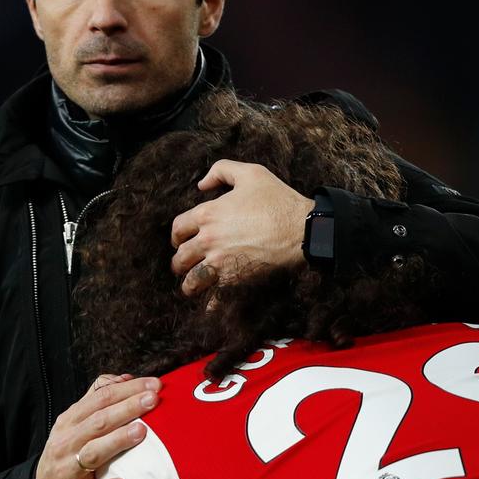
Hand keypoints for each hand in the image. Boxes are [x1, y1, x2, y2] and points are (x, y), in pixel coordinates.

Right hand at [35, 373, 160, 478]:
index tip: (153, 385)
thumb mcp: (74, 424)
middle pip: (99, 421)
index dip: (127, 390)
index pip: (100, 399)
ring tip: (141, 431)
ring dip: (117, 440)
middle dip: (127, 408)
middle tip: (153, 400)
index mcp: (69, 421)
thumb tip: (125, 378)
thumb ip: (96, 399)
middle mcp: (66, 442)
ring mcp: (67, 470)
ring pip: (93, 452)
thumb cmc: (67, 454)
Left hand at [170, 159, 314, 296]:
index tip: (180, 239)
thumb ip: (221, 170)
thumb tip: (202, 185)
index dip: (176, 234)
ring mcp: (221, 263)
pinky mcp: (235, 280)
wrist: (301, 229)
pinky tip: (208, 308)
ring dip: (188, 283)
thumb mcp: (250, 173)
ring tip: (190, 286)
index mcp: (208, 214)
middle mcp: (208, 240)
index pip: (178, 228)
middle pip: (180, 256)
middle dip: (179, 261)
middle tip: (182, 264)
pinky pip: (215, 298)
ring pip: (191, 280)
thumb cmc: (277, 200)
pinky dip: (210, 305)